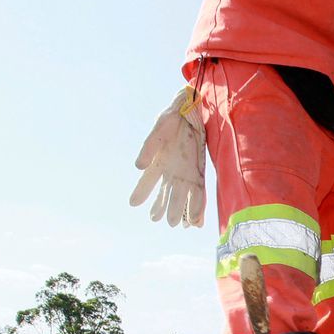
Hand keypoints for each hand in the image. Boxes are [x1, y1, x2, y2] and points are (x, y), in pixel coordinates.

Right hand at [129, 88, 206, 227]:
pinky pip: (199, 193)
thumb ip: (149, 147)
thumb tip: (138, 167)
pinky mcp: (199, 171)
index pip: (147, 181)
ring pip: (182, 196)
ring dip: (179, 210)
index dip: (140, 192)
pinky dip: (197, 206)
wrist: (193, 108)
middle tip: (157, 220)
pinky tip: (196, 220)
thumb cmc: (173, 117)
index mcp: (158, 161)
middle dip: (162, 207)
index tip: (133, 203)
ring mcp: (186, 172)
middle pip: (166, 193)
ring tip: (175, 225)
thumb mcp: (159, 129)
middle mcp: (171, 170)